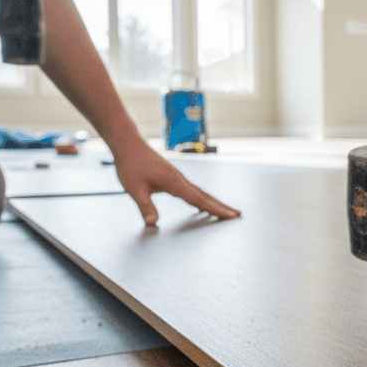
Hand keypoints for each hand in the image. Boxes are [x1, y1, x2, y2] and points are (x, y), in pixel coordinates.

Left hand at [112, 139, 239, 224]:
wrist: (128, 143)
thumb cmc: (130, 164)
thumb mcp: (134, 189)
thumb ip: (145, 206)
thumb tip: (153, 223)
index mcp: (174, 182)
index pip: (199, 199)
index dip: (215, 209)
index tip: (230, 215)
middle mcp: (180, 179)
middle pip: (205, 196)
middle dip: (221, 206)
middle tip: (238, 215)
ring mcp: (178, 177)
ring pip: (200, 192)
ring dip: (214, 202)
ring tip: (226, 211)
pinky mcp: (173, 177)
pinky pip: (192, 190)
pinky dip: (202, 199)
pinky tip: (201, 205)